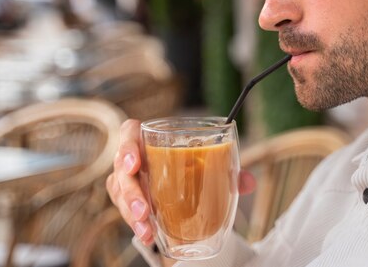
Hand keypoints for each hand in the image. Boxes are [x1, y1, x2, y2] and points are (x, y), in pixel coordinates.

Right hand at [106, 119, 255, 244]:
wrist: (187, 185)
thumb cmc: (194, 166)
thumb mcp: (213, 165)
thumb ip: (229, 169)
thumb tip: (247, 182)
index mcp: (152, 140)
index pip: (129, 132)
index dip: (127, 145)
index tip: (135, 163)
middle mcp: (136, 159)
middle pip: (120, 168)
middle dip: (130, 191)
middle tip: (144, 209)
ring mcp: (130, 181)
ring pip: (120, 193)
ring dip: (131, 213)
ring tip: (147, 228)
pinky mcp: (131, 201)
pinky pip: (126, 211)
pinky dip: (137, 225)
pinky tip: (148, 235)